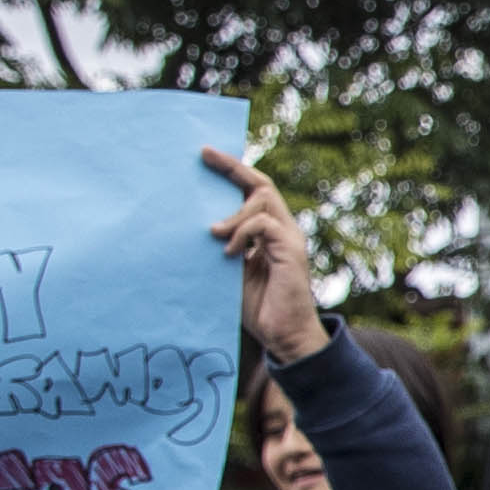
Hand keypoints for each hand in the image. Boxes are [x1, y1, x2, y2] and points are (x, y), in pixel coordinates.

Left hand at [200, 149, 326, 363]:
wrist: (283, 336)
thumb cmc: (259, 307)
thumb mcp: (230, 271)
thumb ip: (223, 247)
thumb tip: (199, 227)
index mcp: (268, 231)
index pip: (252, 190)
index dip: (231, 169)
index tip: (205, 154)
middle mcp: (282, 229)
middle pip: (260, 184)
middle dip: (232, 167)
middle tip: (205, 157)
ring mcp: (289, 238)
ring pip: (262, 198)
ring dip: (233, 213)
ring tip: (213, 233)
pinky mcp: (291, 250)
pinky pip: (264, 225)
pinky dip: (242, 233)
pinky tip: (228, 253)